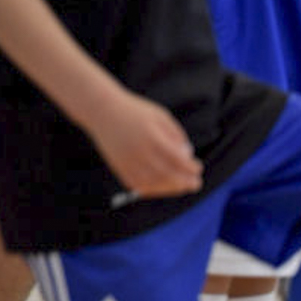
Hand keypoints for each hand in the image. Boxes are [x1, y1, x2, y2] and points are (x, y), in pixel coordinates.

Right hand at [84, 91, 202, 199]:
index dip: (191, 168)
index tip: (198, 168)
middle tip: (195, 184)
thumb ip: (176, 135)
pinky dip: (153, 189)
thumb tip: (188, 155)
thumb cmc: (136, 112)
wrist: (101, 110)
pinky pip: (138, 185)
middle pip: (168, 175)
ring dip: (171, 188)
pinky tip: (163, 187)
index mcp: (153, 139)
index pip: (178, 160)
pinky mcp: (119, 168)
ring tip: (182, 187)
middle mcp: (140, 153)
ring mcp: (128, 162)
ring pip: (154, 184)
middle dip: (185, 182)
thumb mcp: (161, 116)